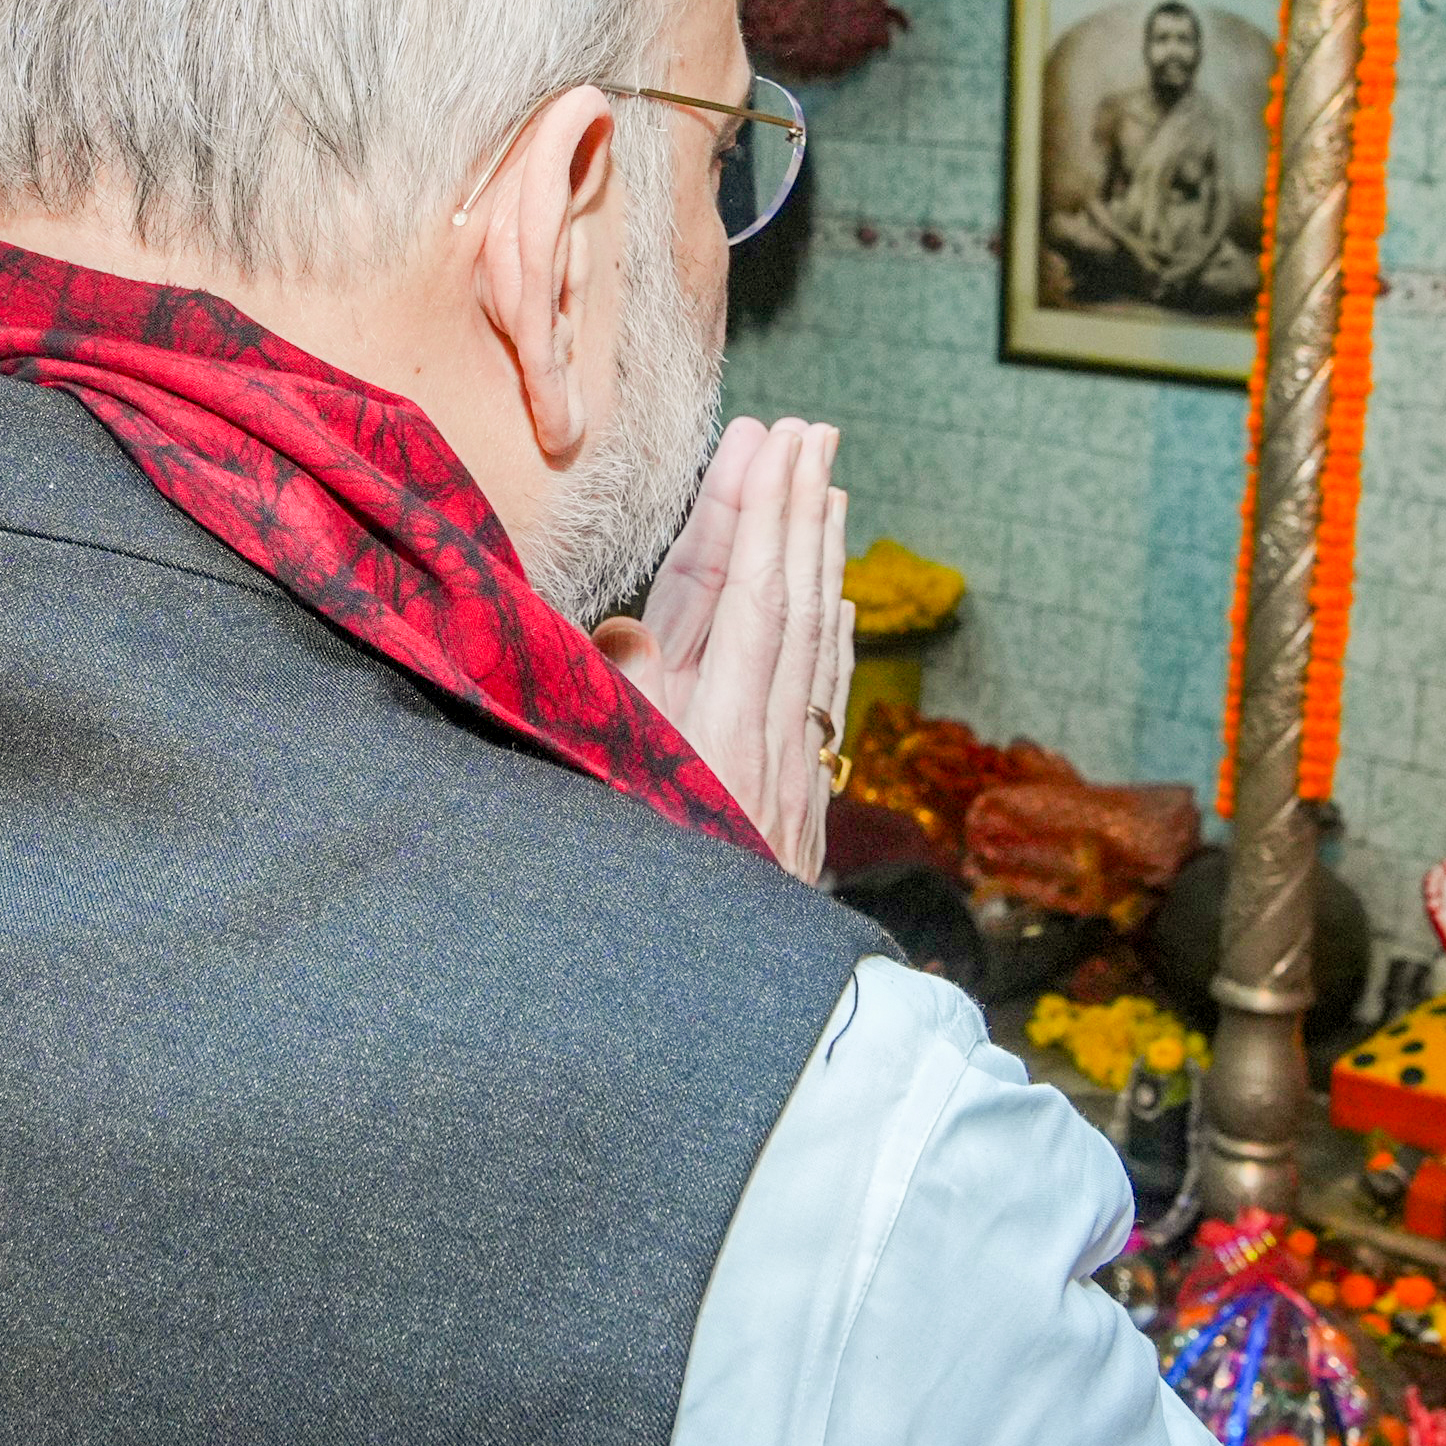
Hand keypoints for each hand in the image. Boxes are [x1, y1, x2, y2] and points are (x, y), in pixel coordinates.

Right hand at [598, 416, 851, 878]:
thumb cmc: (650, 896)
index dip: (756, 513)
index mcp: (717, 728)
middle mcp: (764, 738)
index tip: (769, 442)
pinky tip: (836, 597)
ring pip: (812, 640)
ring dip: (817, 555)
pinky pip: (818, 691)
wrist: (727, 1016)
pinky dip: (826, 630)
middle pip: (789, 600)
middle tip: (806, 429)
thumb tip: (625, 630)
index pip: (747, 596)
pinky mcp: (795, 801)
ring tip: (827, 482)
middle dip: (794, 509)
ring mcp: (787, 767)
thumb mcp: (610, 792)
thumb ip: (614, 706)